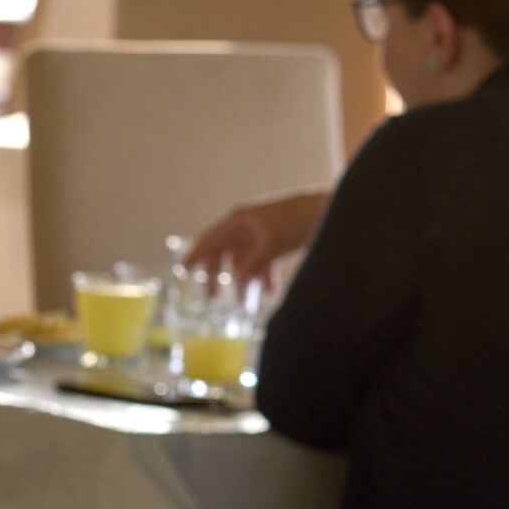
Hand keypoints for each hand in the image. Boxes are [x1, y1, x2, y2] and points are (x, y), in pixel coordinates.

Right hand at [185, 189, 329, 285]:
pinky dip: (263, 275)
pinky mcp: (273, 239)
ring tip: (243, 298)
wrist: (326, 209)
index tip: (182, 272)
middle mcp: (244, 226)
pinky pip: (261, 260)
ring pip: (242, 259)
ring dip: (243, 279)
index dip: (194, 256)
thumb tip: (239, 280)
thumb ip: (252, 264)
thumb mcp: (271, 245)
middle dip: (217, 276)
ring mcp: (259, 233)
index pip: (209, 240)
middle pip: (222, 253)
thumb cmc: (296, 220)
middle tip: (211, 298)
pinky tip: (269, 291)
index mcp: (238, 221)